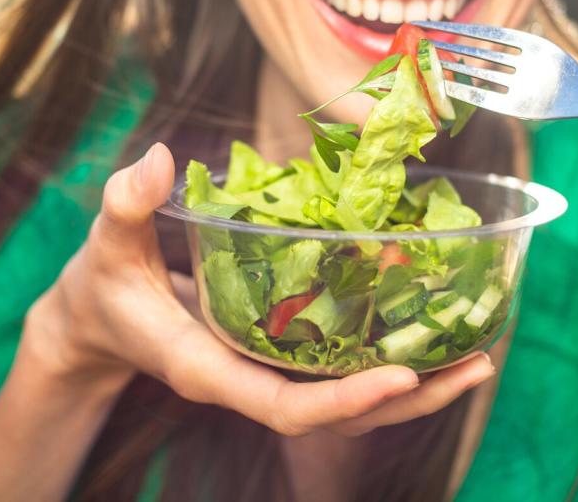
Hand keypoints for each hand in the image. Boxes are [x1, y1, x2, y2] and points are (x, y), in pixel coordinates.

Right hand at [24, 142, 494, 436]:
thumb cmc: (104, 285)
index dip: (343, 400)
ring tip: (477, 354)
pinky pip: (338, 369)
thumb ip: (126, 205)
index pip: (282, 406)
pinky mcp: (275, 356)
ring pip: (347, 401)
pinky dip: (385, 355)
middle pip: (337, 415)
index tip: (402, 376)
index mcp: (208, 368)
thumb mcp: (106, 244)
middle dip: (408, 398)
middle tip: (477, 364)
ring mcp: (264, 374)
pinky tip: (427, 326)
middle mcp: (245, 381)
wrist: (100, 321)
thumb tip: (157, 161)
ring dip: (414, 384)